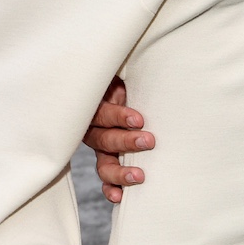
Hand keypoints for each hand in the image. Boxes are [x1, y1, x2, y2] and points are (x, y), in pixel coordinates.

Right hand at [82, 76, 151, 203]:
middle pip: (104, 138)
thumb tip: (134, 47)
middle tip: (149, 140)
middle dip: (126, 142)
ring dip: (120, 171)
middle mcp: (93, 126)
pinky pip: (106, 174)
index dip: (118, 116)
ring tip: (140, 176)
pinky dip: (111, 187)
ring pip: (104, 161)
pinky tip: (118, 197)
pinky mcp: (109, 154)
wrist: (119, 83)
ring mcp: (100, 143)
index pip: (102, 112)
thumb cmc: (120, 74)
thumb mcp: (116, 68)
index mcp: (93, 103)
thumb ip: (119, 72)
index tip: (138, 118)